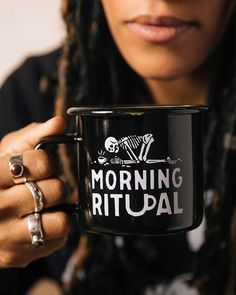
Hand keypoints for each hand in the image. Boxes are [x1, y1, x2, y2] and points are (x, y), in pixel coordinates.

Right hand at [0, 117, 70, 267]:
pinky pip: (59, 238)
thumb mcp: (7, 152)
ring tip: (44, 205)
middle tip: (42, 187)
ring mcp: (7, 237)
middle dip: (54, 185)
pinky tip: (40, 221)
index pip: (42, 164)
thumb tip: (60, 123)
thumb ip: (33, 136)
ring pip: (60, 220)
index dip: (47, 163)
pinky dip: (56, 228)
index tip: (39, 167)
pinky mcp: (18, 255)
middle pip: (55, 190)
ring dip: (58, 208)